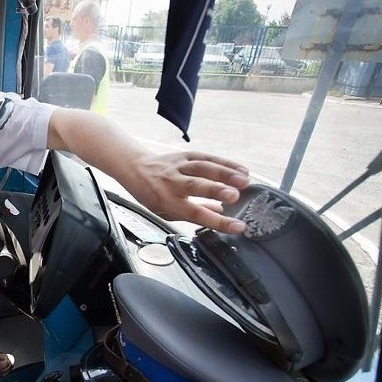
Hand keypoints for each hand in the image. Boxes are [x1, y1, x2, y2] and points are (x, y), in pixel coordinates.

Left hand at [125, 151, 249, 233]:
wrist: (135, 169)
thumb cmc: (152, 195)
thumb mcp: (166, 211)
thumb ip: (193, 213)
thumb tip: (221, 213)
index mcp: (166, 201)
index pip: (194, 213)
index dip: (217, 221)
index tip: (237, 226)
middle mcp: (171, 183)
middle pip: (196, 186)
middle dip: (217, 191)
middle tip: (236, 196)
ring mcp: (178, 167)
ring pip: (203, 168)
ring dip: (226, 173)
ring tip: (246, 180)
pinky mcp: (184, 155)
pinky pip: (206, 157)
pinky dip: (225, 162)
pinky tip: (241, 169)